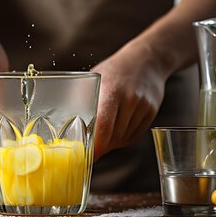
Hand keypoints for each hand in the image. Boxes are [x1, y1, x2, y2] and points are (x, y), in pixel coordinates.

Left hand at [90, 42, 167, 160]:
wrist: (146, 59)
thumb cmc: (114, 70)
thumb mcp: (94, 79)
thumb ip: (82, 100)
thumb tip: (64, 125)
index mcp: (110, 91)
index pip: (102, 127)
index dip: (94, 146)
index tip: (84, 156)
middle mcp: (129, 99)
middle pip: (113, 137)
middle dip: (100, 147)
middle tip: (88, 150)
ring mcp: (142, 107)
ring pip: (123, 139)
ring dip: (111, 143)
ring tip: (102, 134)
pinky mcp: (151, 112)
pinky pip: (134, 135)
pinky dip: (123, 138)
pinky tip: (117, 129)